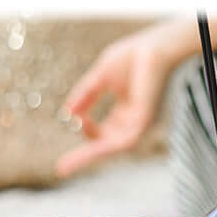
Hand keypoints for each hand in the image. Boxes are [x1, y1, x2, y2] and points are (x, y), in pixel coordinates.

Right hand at [56, 23, 181, 176]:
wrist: (154, 46)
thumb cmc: (133, 57)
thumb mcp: (100, 78)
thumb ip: (85, 95)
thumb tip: (68, 113)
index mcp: (126, 113)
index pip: (104, 133)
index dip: (87, 131)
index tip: (74, 118)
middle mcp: (134, 122)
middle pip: (107, 146)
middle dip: (85, 156)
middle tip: (61, 170)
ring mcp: (141, 122)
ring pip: (114, 147)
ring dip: (90, 156)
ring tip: (68, 166)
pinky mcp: (146, 120)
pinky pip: (125, 140)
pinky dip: (107, 146)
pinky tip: (90, 150)